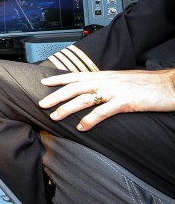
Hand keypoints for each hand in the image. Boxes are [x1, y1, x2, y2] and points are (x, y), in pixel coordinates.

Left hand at [38, 69, 174, 130]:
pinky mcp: (125, 101)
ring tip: (55, 116)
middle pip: (75, 87)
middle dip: (56, 96)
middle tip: (42, 104)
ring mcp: (115, 90)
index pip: (77, 76)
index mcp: (106, 76)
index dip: (59, 80)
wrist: (169, 85)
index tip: (44, 83)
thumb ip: (106, 84)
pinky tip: (82, 127)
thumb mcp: (122, 81)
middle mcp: (107, 81)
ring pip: (84, 98)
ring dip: (67, 108)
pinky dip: (90, 120)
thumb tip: (92, 90)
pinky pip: (103, 112)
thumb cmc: (147, 85)